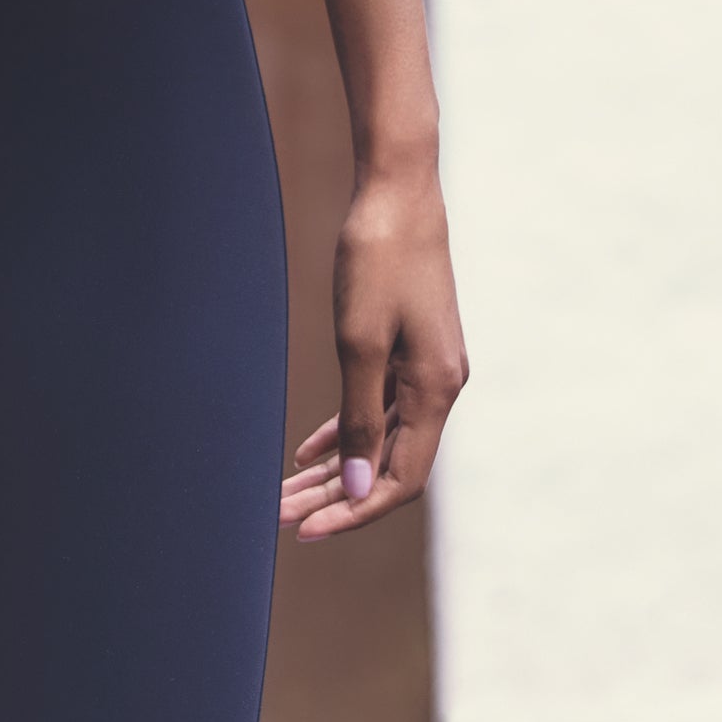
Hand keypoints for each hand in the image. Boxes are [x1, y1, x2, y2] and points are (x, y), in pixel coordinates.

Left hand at [279, 168, 467, 540]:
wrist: (398, 190)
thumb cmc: (377, 260)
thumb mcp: (360, 343)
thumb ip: (358, 418)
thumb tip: (356, 488)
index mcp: (436, 391)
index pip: (399, 479)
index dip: (354, 511)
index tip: (305, 530)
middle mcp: (440, 386)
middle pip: (387, 464)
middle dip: (335, 496)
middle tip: (281, 518)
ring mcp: (428, 367)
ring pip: (379, 438)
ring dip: (336, 468)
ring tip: (287, 494)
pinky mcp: (412, 348)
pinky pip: (380, 407)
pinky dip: (344, 430)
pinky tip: (308, 452)